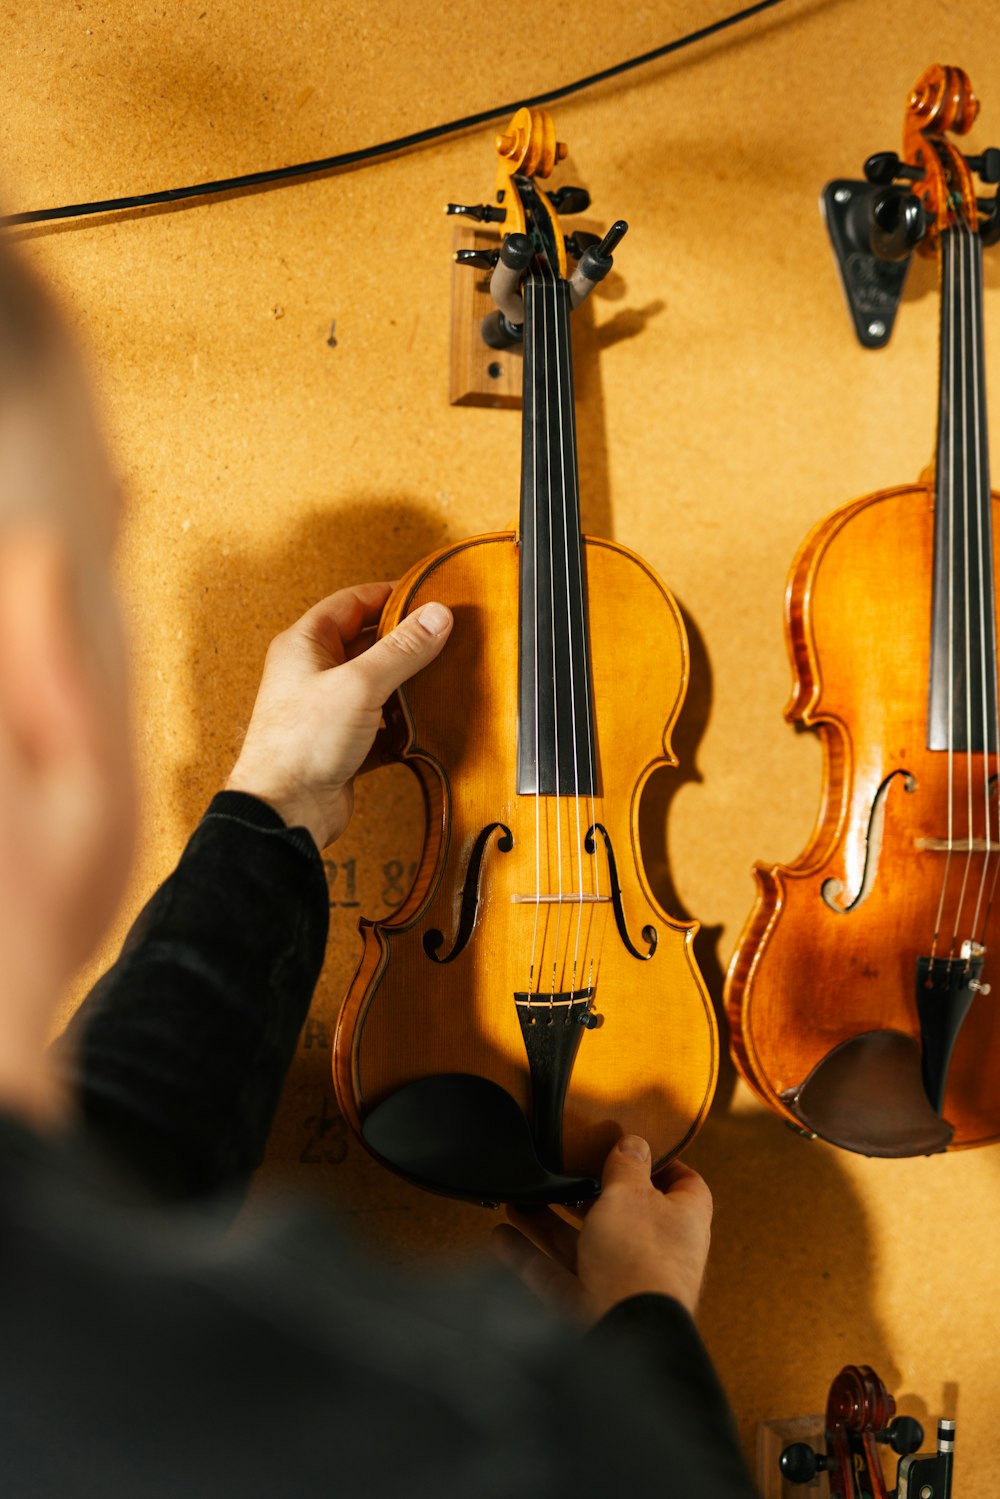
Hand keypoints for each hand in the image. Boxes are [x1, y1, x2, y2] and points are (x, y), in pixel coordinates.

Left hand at [225, 582, 452, 848]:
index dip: (389, 596)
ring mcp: (328, 710)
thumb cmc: (302, 743)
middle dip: (404, 643)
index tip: (428, 597)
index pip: (351, 603)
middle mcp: (313, 673)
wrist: (285, 811)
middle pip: (367, 644)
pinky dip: (401, 726)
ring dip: (406, 685)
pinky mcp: (342, 745)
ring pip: (376, 686)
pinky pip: (379, 726)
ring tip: (442, 678)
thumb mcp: (360, 684)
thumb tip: (436, 616)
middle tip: (443, 638)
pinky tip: (425, 726)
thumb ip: (402, 650)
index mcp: (305, 645)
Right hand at [492, 1136, 711, 1325]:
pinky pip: (556, 1276)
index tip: (632, 1148)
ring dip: (548, 1222)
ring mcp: (621, 1279)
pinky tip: (503, 1237)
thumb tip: (632, 1142)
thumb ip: (627, 1165)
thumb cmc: (641, 1261)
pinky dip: (529, 1257)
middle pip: (620, 1213)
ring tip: (520, 1199)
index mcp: (681, 1219)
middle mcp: (655, 1250)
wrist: (626, 1333)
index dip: (660, 1163)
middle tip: (559, 1172)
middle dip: (586, 1194)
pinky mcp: (591, 1305)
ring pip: (581, 1244)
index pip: (682, 1184)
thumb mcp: (630, 1194)